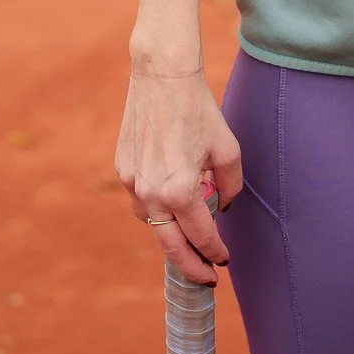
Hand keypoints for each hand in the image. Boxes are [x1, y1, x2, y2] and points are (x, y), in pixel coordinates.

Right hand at [116, 62, 243, 286]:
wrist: (162, 76)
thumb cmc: (199, 110)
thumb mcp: (228, 149)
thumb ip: (230, 187)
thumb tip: (222, 208)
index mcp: (180, 191)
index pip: (202, 237)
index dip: (216, 252)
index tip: (224, 260)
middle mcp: (151, 193)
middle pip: (171, 247)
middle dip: (190, 266)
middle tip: (206, 277)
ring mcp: (132, 182)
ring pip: (152, 224)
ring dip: (171, 237)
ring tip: (189, 243)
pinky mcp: (123, 169)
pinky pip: (140, 201)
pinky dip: (156, 210)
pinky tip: (170, 207)